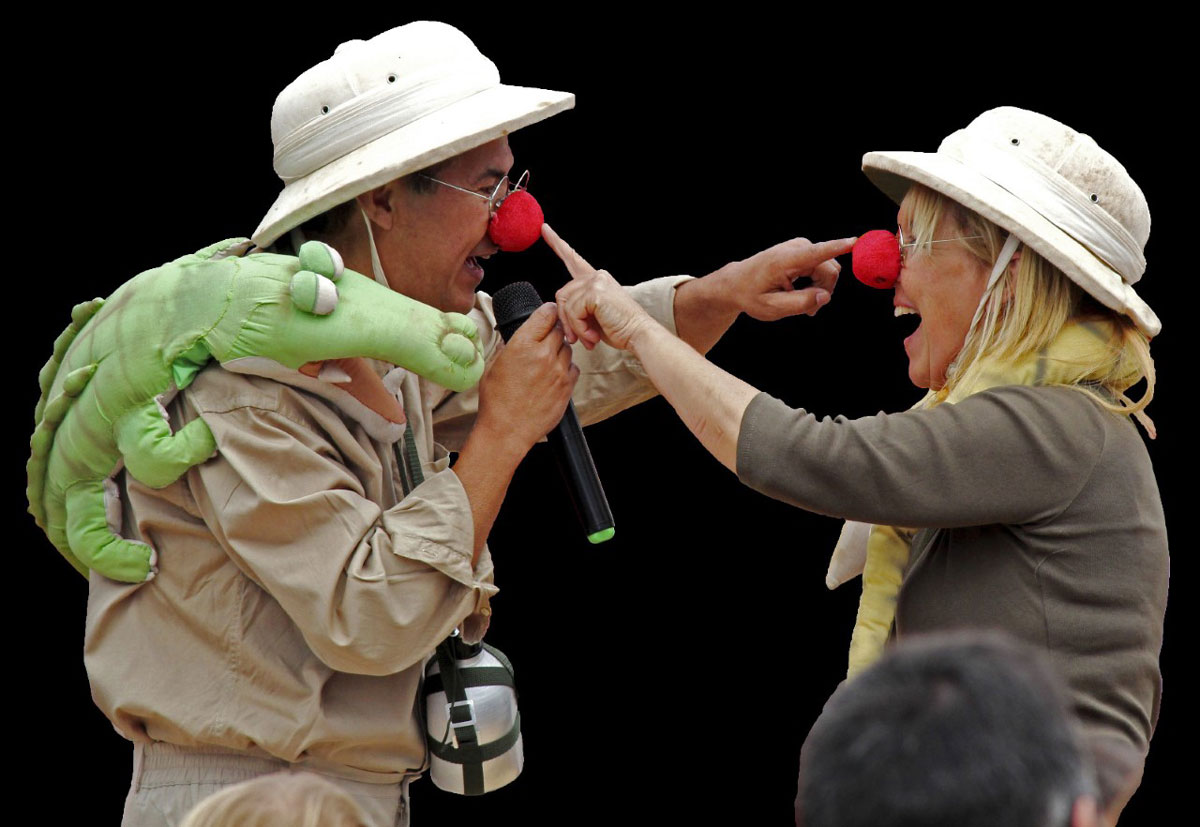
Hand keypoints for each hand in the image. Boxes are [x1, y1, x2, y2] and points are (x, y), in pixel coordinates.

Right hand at [476, 302, 577, 453]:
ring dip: (560, 350)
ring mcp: (558, 372)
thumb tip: (517, 336)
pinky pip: (574, 368)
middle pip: (560, 330)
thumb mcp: (494, 366)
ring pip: (568, 349)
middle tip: (547, 337)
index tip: (549, 312)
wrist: (506, 431)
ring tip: (547, 360)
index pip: (546, 314)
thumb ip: (509, 346)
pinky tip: (554, 375)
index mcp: (523, 345)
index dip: (549, 310)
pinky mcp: (567, 388)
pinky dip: (566, 368)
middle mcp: (544, 355)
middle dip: (554, 330)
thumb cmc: (496, 401)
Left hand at [543, 224, 652, 350]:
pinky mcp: (595, 292)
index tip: (545, 230)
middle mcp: (596, 276)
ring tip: (588, 338)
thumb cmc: (620, 328)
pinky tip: (592, 335)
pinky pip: (573, 311)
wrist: (639, 334)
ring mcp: (596, 281)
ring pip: (565, 304)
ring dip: (573, 327)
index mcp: (596, 279)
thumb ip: (578, 306)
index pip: (573, 259)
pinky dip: (579, 328)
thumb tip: (559, 311)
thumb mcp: (594, 315)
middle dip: (565, 319)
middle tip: (575, 338)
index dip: (557, 244)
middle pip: (562, 294)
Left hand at [714, 236, 856, 320]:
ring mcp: (801, 246)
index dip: (837, 247)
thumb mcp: (771, 308)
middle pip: (830, 270)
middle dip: (824, 292)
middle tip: (807, 310)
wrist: (737, 282)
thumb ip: (800, 304)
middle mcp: (796, 248)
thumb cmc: (751, 295)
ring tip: (800, 301)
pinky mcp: (804, 249)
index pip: (816, 253)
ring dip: (820, 289)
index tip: (855, 240)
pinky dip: (816, 283)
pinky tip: (802, 292)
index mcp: (784, 260)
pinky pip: (823, 266)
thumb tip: (826, 296)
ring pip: (829, 270)